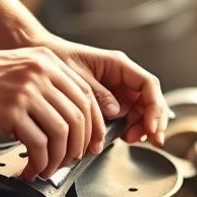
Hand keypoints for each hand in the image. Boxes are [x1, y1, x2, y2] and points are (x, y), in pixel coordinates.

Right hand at [0, 45, 105, 178]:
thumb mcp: (17, 70)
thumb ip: (44, 87)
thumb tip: (68, 120)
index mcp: (47, 62)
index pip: (87, 97)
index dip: (93, 126)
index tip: (91, 144)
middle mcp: (41, 73)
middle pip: (79, 118)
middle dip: (78, 148)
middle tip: (68, 162)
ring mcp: (27, 92)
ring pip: (62, 134)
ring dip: (58, 159)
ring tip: (46, 168)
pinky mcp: (12, 112)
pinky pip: (39, 146)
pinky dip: (39, 164)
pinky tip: (30, 169)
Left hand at [43, 38, 169, 146]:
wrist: (42, 58)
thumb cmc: (57, 58)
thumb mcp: (76, 75)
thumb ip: (98, 94)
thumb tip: (116, 111)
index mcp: (118, 65)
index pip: (148, 85)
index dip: (154, 107)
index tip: (151, 126)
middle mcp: (122, 78)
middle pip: (149, 100)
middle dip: (152, 121)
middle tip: (146, 139)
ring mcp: (118, 91)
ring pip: (141, 111)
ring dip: (141, 127)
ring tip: (130, 138)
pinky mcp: (111, 103)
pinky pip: (127, 117)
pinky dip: (129, 129)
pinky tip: (123, 136)